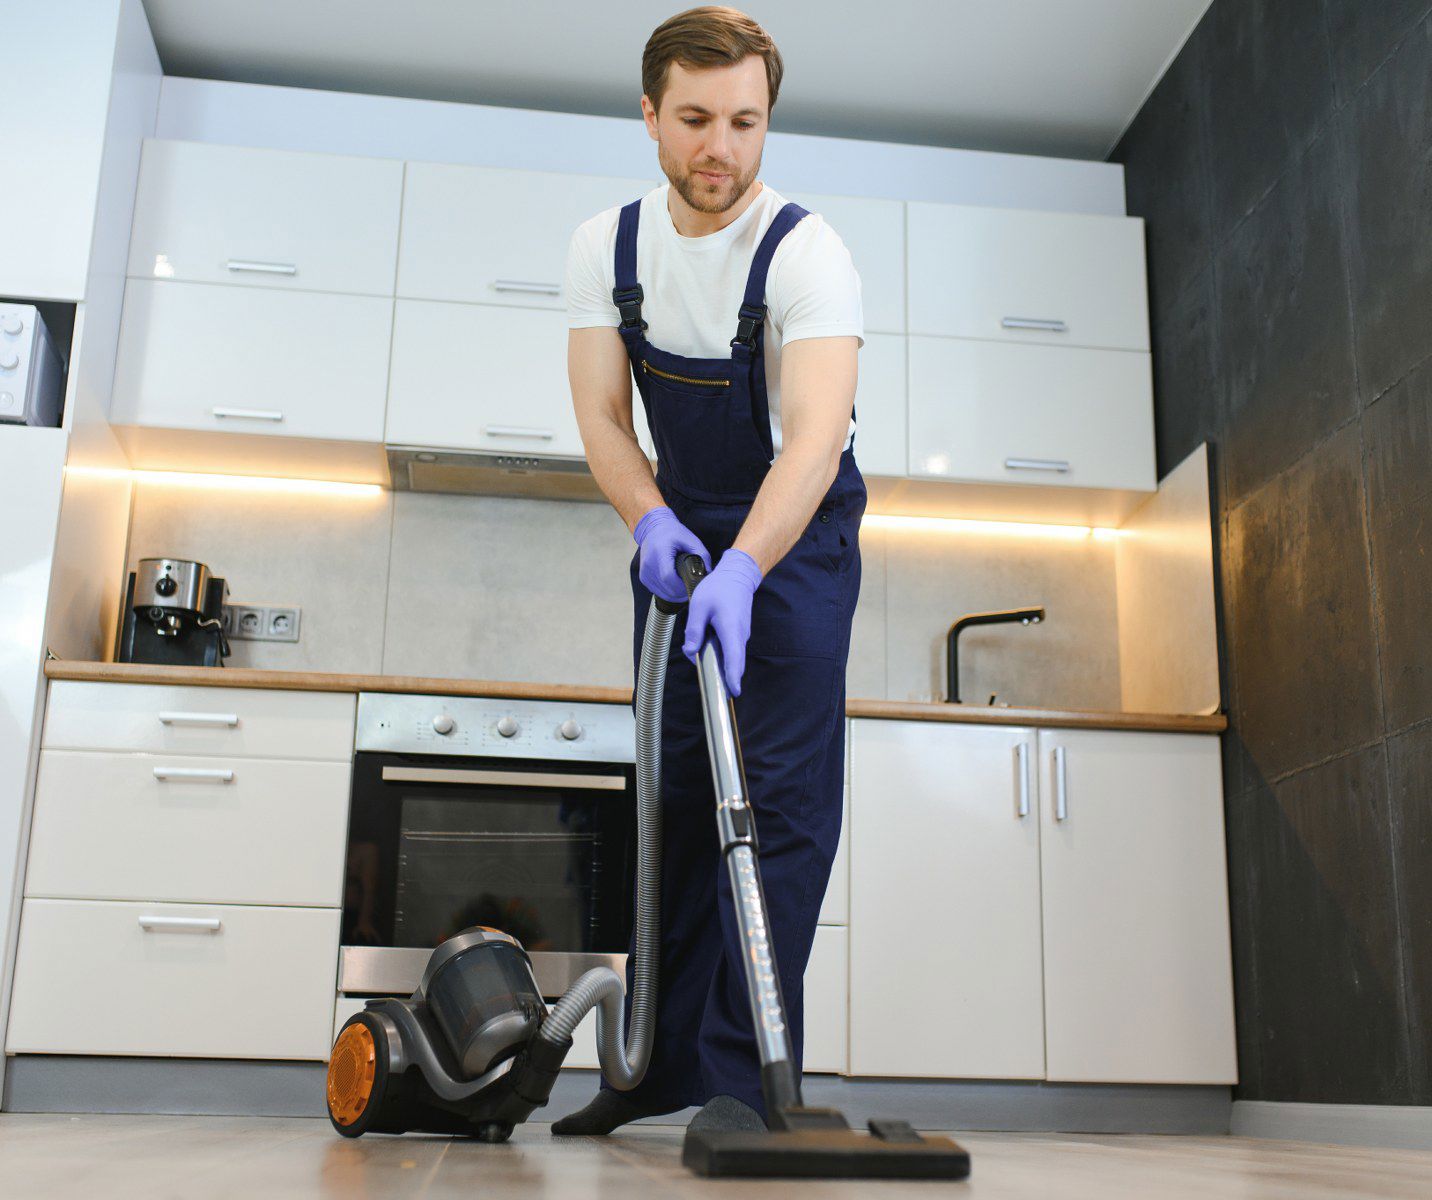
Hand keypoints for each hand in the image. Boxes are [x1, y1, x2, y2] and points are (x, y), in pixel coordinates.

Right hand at [633, 506, 711, 602]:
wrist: (653, 528)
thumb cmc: (672, 532)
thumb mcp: (690, 539)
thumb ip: (702, 555)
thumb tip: (708, 572)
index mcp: (659, 553)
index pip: (669, 577)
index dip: (682, 586)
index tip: (693, 584)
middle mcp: (649, 564)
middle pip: (666, 589)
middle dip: (681, 592)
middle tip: (692, 587)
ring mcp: (644, 572)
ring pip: (662, 593)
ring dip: (675, 594)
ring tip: (684, 586)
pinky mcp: (643, 577)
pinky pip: (657, 591)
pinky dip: (667, 592)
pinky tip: (675, 585)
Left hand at [682, 549, 762, 695]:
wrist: (738, 575)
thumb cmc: (719, 588)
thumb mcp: (699, 607)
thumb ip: (694, 630)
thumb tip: (690, 650)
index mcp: (731, 629)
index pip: (734, 658)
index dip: (733, 676)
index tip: (733, 691)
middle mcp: (740, 635)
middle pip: (734, 663)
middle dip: (725, 676)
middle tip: (715, 689)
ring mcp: (742, 635)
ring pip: (730, 656)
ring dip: (719, 661)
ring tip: (704, 660)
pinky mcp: (739, 633)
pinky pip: (730, 648)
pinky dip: (721, 653)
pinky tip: (708, 645)